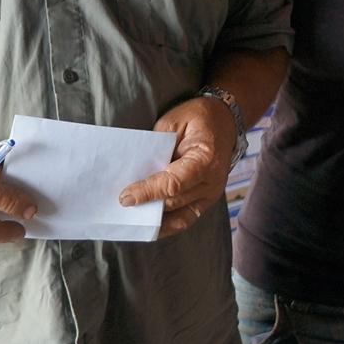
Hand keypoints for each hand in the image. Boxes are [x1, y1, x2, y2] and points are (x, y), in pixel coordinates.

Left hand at [119, 95, 236, 237]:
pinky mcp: (207, 200)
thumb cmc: (197, 117)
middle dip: (146, 207)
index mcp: (205, 157)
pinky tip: (148, 226)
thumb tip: (135, 169)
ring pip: (179, 215)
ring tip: (130, 220)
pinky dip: (167, 225)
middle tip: (119, 209)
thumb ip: (156, 146)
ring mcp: (211, 194)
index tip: (125, 198)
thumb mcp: (173, 123)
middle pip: (174, 202)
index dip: (148, 192)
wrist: (223, 121)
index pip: (173, 182)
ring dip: (154, 219)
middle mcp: (212, 181)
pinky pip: (185, 219)